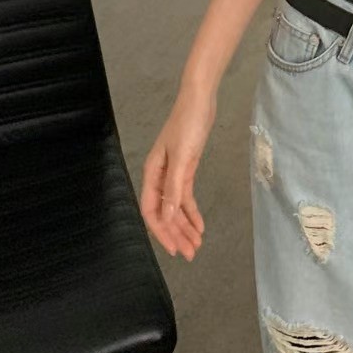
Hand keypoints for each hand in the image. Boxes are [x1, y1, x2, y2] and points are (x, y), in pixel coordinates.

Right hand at [140, 78, 215, 260]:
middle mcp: (160, 176)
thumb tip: (166, 217)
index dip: (162, 232)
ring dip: (185, 226)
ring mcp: (173, 173)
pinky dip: (192, 211)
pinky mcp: (186, 168)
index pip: (152, 211)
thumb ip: (174, 187)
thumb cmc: (188, 124)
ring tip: (197, 244)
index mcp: (152, 173)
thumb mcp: (182, 157)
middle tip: (190, 253)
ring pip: (176, 207)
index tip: (174, 249)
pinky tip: (200, 224)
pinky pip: (186, 196)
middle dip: (176, 234)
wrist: (200, 99)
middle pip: (165, 212)